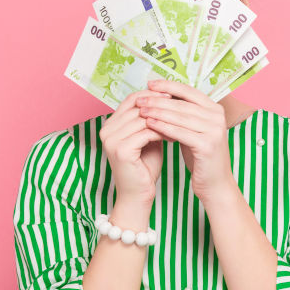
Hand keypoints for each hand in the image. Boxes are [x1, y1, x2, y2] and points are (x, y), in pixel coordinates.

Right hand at [99, 89, 171, 204]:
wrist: (138, 194)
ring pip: (143, 118)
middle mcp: (107, 130)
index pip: (132, 99)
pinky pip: (146, 133)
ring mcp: (112, 140)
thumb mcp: (147, 138)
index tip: (174, 95)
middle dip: (161, 105)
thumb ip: (151, 120)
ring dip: (164, 120)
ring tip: (180, 124)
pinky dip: (162, 133)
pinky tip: (173, 138)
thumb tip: (167, 99)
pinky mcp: (121, 150)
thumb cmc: (144, 167)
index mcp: (110, 124)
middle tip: (182, 108)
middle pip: (137, 106)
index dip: (153, 95)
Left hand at [137, 78, 235, 201]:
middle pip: (182, 104)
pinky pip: (180, 133)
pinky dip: (163, 127)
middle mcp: (217, 117)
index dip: (168, 86)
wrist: (215, 184)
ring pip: (180, 117)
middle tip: (140, 99)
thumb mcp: (194, 130)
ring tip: (141, 110)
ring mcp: (214, 131)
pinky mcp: (207, 145)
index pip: (189, 91)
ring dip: (158, 112)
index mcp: (215, 110)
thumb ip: (184, 114)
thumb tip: (161, 97)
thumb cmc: (201, 157)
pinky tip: (150, 124)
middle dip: (159, 100)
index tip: (150, 84)